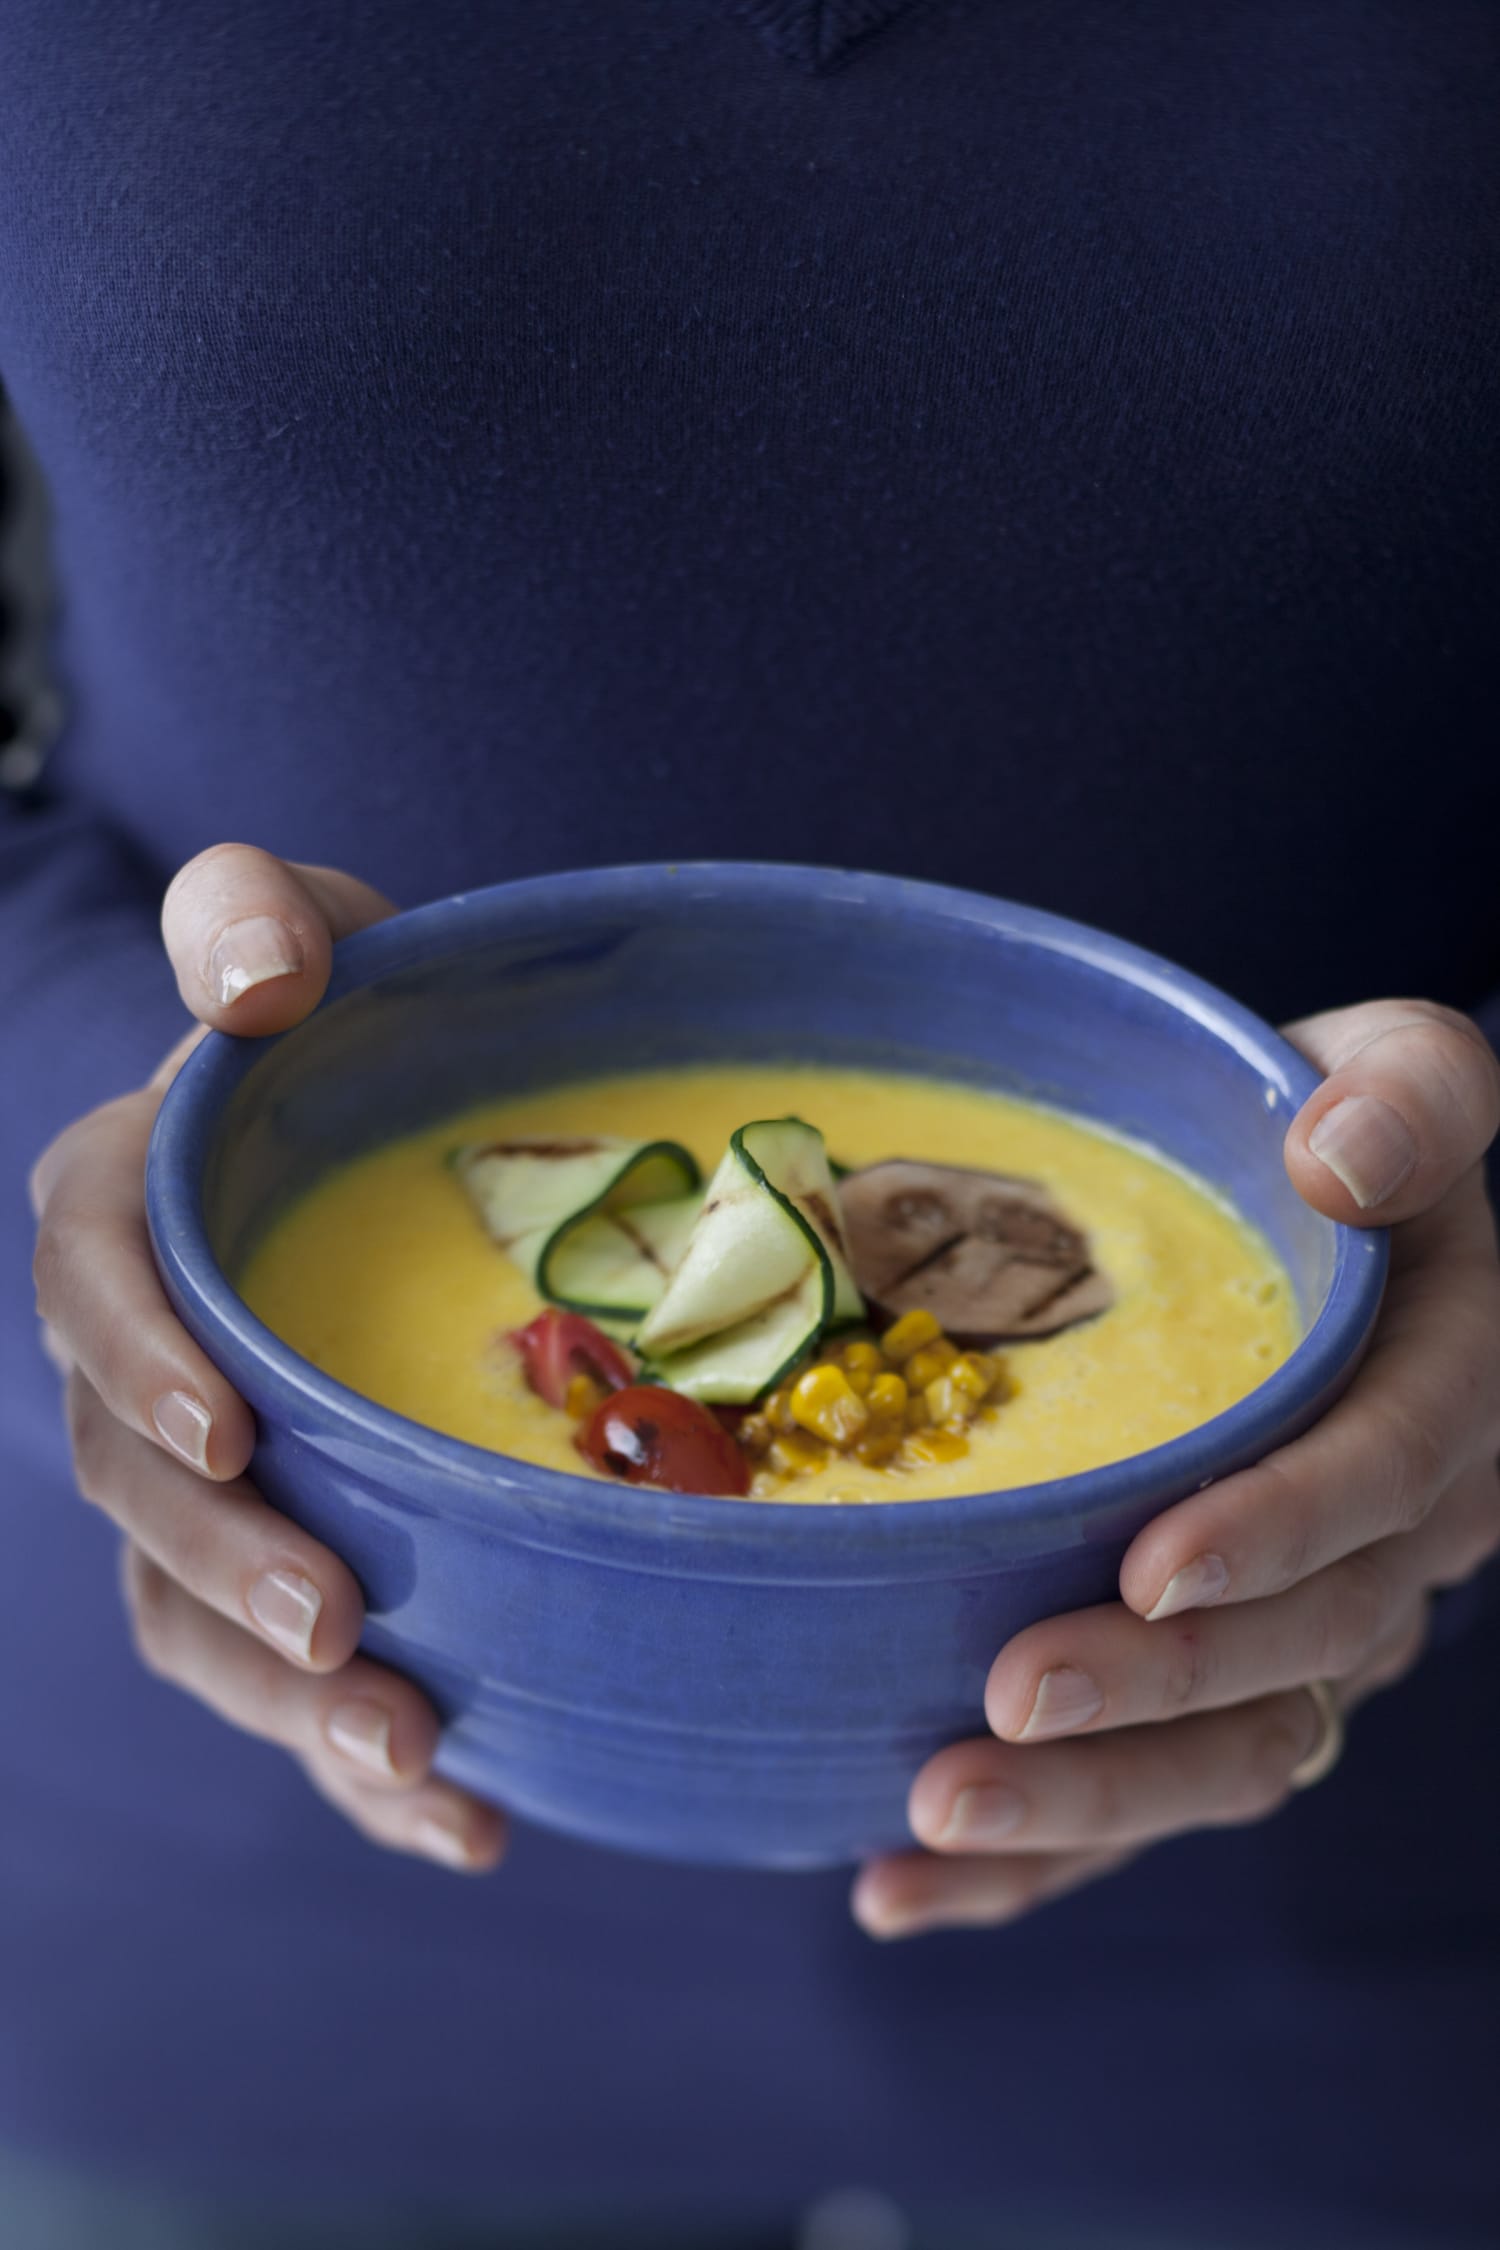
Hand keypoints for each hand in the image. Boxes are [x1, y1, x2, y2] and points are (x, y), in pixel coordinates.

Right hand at [30, 845, 506, 1873]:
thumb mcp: (300, 931)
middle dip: (228, 1571)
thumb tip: (253, 983)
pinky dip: (359, 1768)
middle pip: (136, 1491)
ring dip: (291, 1709)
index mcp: (123, 1215)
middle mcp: (136, 1367)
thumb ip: (255, 920)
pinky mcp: (277, 1558)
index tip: (227, 1434)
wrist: (373, 1136)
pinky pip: (285, 1684)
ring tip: (416, 1760)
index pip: (91, 1289)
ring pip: (193, 1616)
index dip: (140, 1364)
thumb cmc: (341, 1024)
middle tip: (344, 1633)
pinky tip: (472, 1821)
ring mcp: (196, 1485)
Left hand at [855, 1001, 1499, 1937]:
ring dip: (1089, 1808)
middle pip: (1302, 1647)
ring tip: (926, 1817)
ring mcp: (1318, 1626)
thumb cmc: (1306, 1127)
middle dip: (1155, 1694)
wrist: (1280, 1210)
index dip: (1282, 1531)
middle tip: (1001, 1707)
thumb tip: (1345, 1160)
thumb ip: (1409, 1091)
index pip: (1387, 1475)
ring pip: (1232, 1755)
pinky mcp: (1229, 1682)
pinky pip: (1148, 1797)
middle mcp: (1403, 1531)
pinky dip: (1035, 1861)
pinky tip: (890, 1887)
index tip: (1151, 1567)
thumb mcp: (1386, 1069)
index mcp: (1448, 1384)